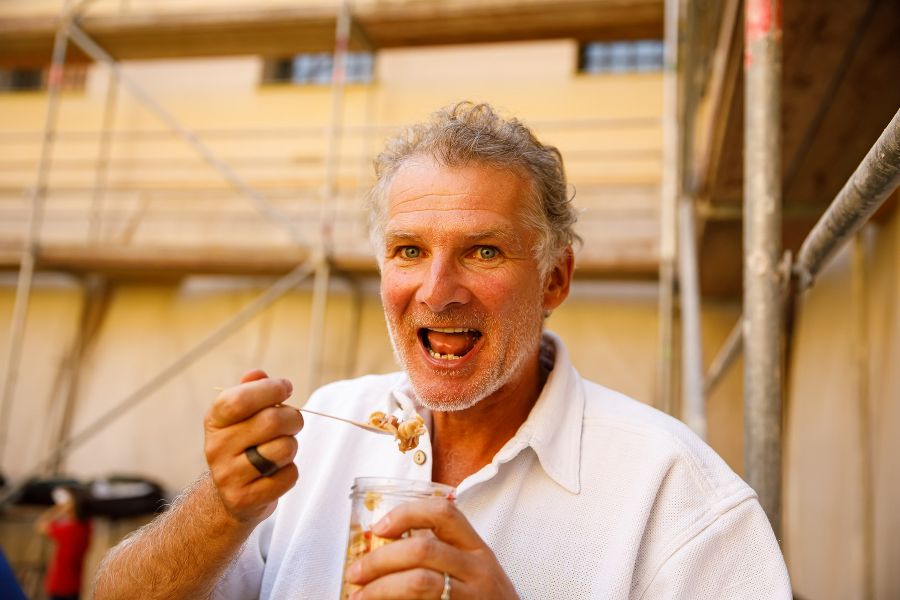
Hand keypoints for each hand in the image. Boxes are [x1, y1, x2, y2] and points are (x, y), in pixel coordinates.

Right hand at [204, 369, 302, 525]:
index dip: (269, 389)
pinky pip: (288, 476)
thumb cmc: (243, 446)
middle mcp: (216, 447)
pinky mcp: (244, 499)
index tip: (286, 387)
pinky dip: (290, 472)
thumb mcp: (241, 417)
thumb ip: (251, 391)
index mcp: (215, 421)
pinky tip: (277, 472)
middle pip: (271, 421)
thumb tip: (257, 374)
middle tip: (293, 422)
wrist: (230, 496)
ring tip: (281, 449)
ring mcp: (228, 476)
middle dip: (293, 418)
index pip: (239, 400)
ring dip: (292, 446)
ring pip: (283, 449)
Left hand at [346, 497, 518, 599]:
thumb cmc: (485, 598)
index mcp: (476, 548)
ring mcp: (471, 597)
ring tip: (360, 596)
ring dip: (381, 588)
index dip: (407, 513)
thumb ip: (442, 551)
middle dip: (380, 559)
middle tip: (356, 572)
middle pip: (422, 549)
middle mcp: (477, 569)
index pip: (444, 513)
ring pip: (419, 583)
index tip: (379, 527)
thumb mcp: (472, 568)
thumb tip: (383, 545)